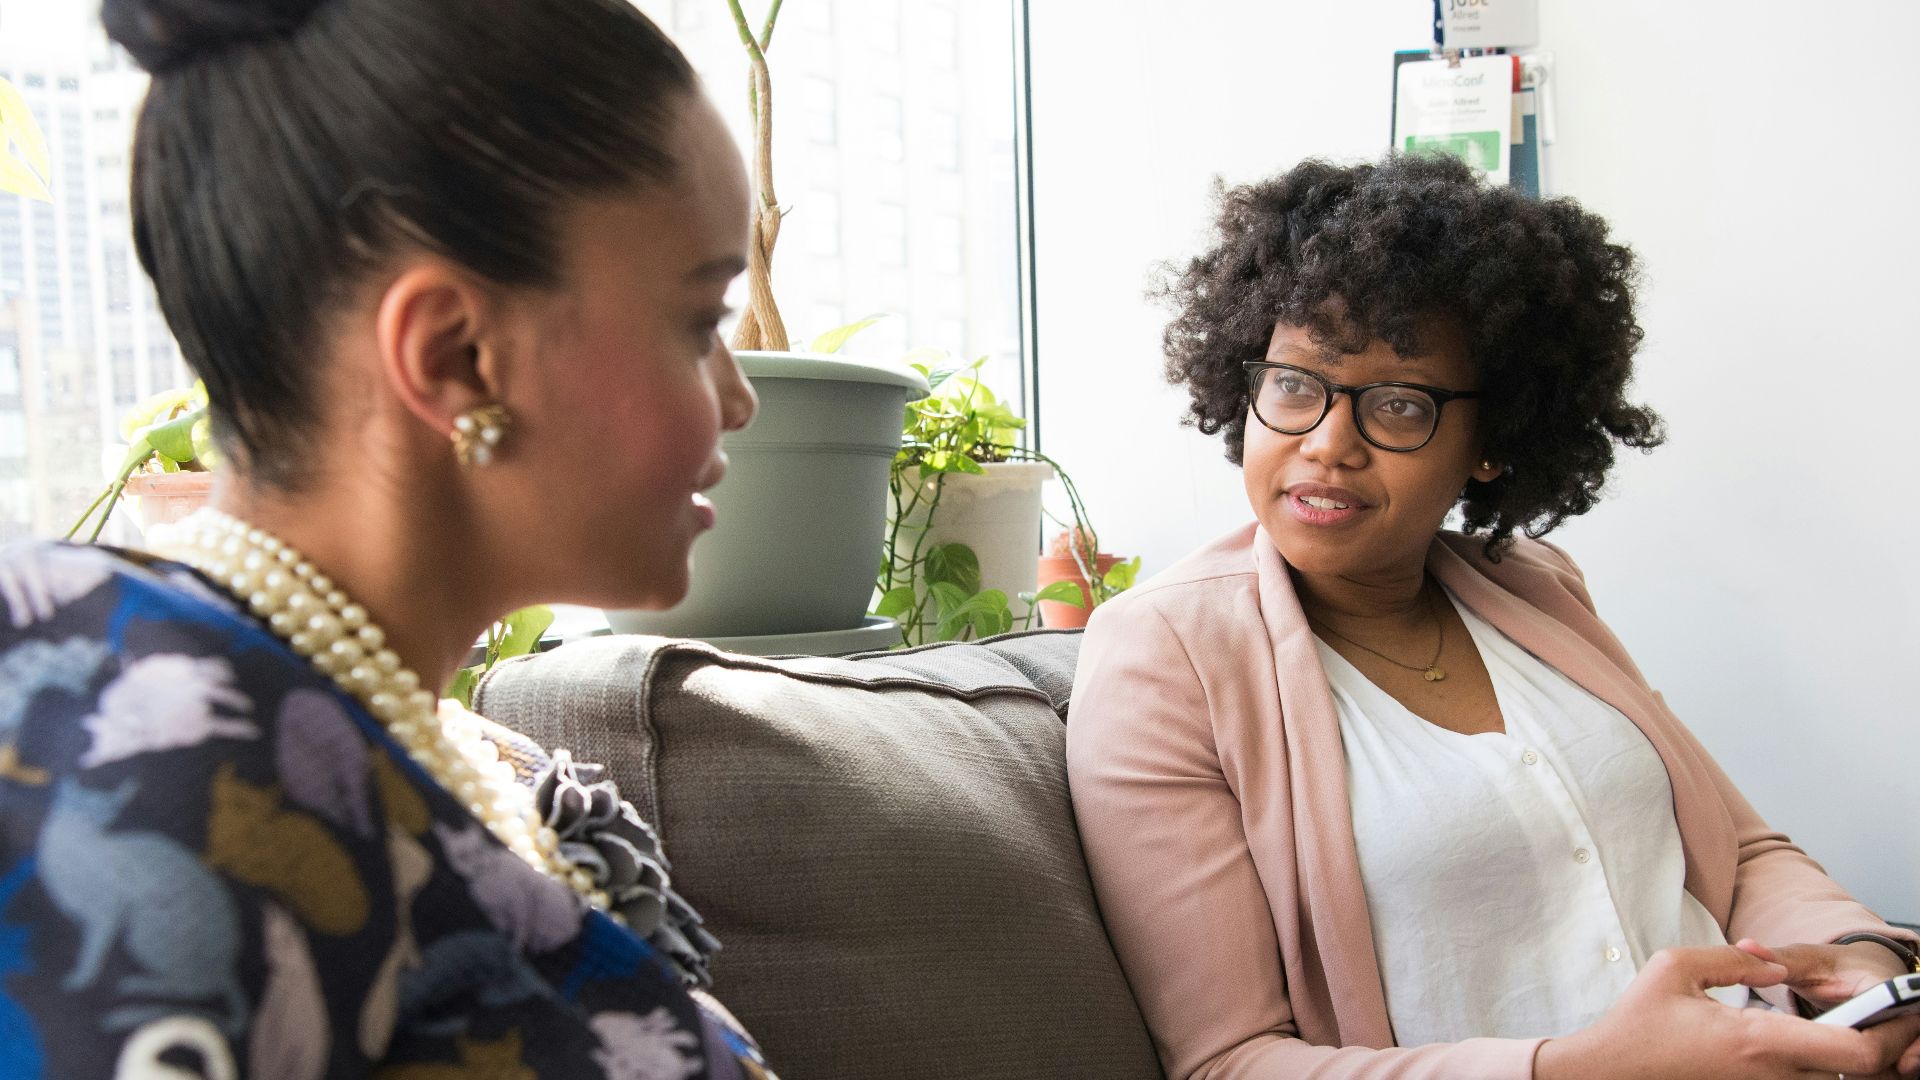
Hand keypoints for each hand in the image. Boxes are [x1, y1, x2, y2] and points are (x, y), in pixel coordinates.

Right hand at [1534, 945, 1907, 1079]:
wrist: (1607, 1075)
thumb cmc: (1637, 1024)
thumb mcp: (1675, 968)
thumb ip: (1734, 958)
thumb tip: (1777, 967)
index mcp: (1759, 1041)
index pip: (1858, 1052)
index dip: (1890, 1034)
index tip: (1897, 1012)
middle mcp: (1772, 1077)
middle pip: (1861, 1074)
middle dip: (1881, 1045)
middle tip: (1881, 1018)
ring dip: (1847, 1057)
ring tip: (1843, 1029)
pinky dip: (1818, 1067)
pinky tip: (1808, 1045)